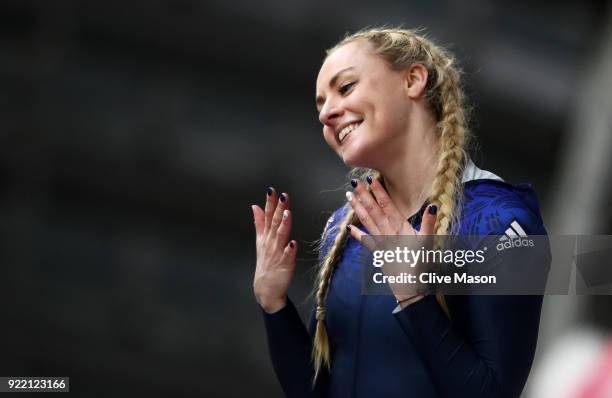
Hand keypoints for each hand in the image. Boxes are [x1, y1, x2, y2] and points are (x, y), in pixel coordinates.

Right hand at [252, 187, 296, 312]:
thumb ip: (259, 222)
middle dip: (279, 209)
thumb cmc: (266, 262)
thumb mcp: (260, 240)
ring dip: (284, 225)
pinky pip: (288, 256)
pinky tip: (293, 243)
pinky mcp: (285, 265)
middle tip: (283, 195)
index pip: (268, 215)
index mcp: (266, 235)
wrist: (265, 288)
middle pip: (275, 223)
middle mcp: (271, 242)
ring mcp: (278, 253)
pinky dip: (290, 249)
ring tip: (288, 213)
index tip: (272, 189)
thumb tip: (255, 206)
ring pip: (281, 236)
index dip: (270, 202)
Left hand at [345, 177, 437, 301]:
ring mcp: (381, 243)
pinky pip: (366, 241)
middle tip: (354, 182)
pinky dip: (357, 234)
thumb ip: (429, 223)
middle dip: (364, 196)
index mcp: (400, 228)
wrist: (410, 287)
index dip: (379, 192)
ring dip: (358, 209)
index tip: (370, 180)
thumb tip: (433, 205)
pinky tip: (349, 227)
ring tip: (349, 197)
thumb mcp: (429, 242)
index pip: (388, 206)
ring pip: (367, 222)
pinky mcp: (378, 253)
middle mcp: (387, 233)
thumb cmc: (421, 264)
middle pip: (374, 211)